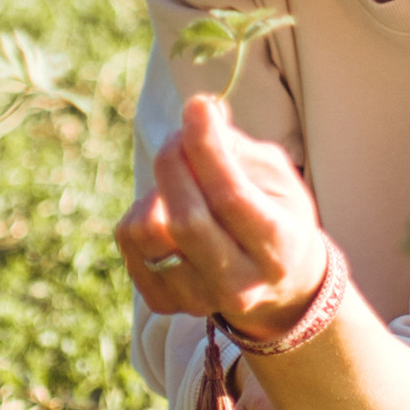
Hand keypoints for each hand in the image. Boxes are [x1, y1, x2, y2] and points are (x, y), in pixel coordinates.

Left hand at [116, 94, 330, 339]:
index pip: (230, 196)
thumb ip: (239, 148)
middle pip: (184, 218)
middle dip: (173, 161)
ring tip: (179, 184)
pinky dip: (142, 214)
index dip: (206, 146)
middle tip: (181, 137)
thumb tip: (200, 113)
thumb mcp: (277, 178)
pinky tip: (167, 211)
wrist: (279, 284)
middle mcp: (238, 283)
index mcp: (277, 247)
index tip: (196, 107)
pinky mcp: (166, 302)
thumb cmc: (278, 214)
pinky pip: (130, 244)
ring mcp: (198, 298)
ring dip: (156, 190)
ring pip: (147, 231)